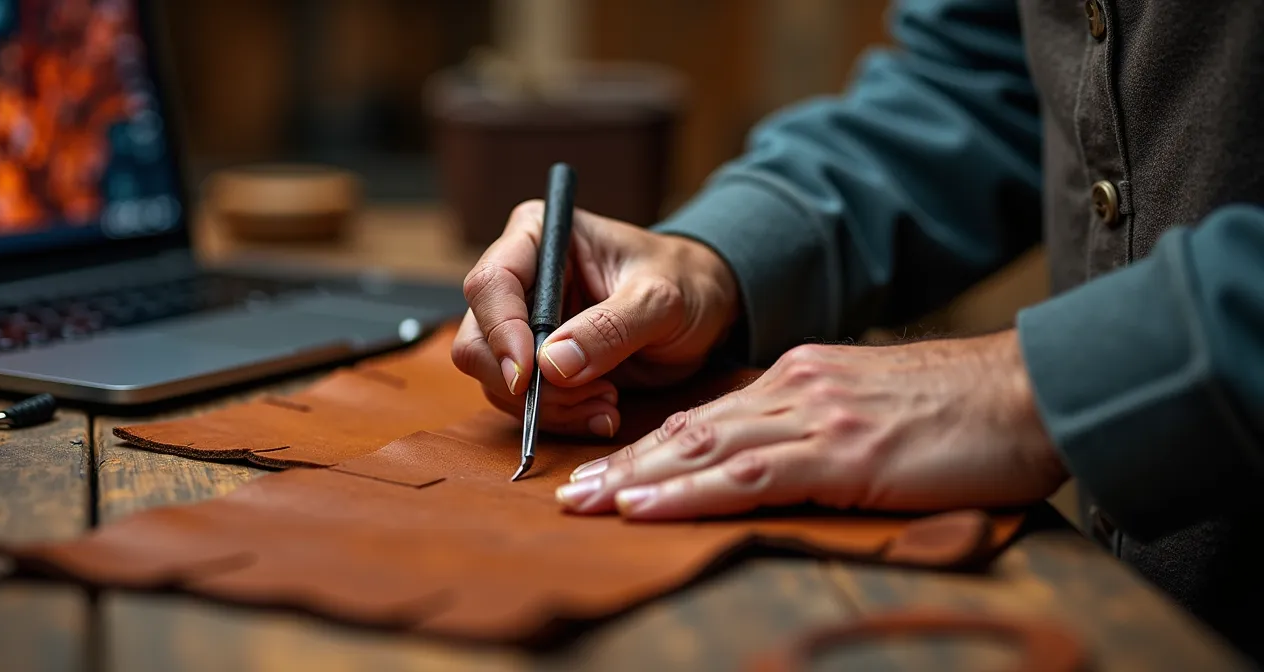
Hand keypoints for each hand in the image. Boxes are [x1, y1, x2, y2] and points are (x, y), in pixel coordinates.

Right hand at [452, 201, 740, 437]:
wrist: (706, 307)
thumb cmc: (686, 282)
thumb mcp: (661, 299)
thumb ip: (611, 327)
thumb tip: (552, 364)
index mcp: (539, 237)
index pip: (492, 283)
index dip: (501, 332)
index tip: (528, 375)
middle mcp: (521, 279)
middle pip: (478, 339)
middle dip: (526, 382)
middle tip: (585, 396)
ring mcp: (524, 325)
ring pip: (497, 380)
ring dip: (550, 406)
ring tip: (607, 402)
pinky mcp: (538, 365)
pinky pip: (525, 404)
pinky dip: (561, 417)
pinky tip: (603, 412)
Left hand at [553, 330, 1067, 518]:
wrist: (1034, 391)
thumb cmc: (966, 411)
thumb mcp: (878, 409)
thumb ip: (824, 427)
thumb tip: (779, 460)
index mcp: (804, 379)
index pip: (708, 415)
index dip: (651, 445)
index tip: (608, 472)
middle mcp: (796, 389)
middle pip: (690, 428)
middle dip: (624, 463)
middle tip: (568, 490)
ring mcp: (817, 417)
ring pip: (705, 447)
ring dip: (638, 478)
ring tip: (584, 502)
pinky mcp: (843, 452)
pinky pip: (749, 473)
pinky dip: (689, 491)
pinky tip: (648, 504)